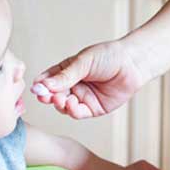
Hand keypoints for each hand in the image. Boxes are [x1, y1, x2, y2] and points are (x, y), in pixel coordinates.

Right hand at [31, 41, 148, 118]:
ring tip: (60, 99)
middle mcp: (72, 86)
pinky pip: (78, 113)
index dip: (41, 85)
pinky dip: (72, 110)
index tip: (36, 88)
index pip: (48, 80)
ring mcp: (82, 98)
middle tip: (44, 96)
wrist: (132, 64)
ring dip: (59, 104)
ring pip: (63, 106)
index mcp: (66, 71)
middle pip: (53, 95)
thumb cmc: (108, 56)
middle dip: (48, 97)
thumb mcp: (83, 63)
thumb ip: (64, 76)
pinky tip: (72, 104)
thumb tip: (41, 85)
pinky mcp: (93, 109)